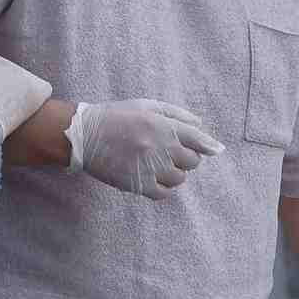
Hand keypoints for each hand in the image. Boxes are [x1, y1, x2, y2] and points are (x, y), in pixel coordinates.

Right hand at [0, 43, 52, 136]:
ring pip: (21, 85)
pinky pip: (41, 91)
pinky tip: (26, 113)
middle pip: (4, 76)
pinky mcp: (36, 88)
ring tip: (6, 115)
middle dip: (0, 88)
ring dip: (15, 97)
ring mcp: (21, 74)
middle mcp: (3, 61)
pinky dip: (36, 101)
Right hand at [64, 99, 224, 199]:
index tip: (215, 150)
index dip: (208, 146)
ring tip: (158, 164)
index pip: (199, 139)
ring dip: (174, 172)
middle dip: (186, 157)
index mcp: (163, 125)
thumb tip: (202, 127)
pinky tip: (152, 177)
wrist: (84, 135)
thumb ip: (176, 115)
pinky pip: (163, 192)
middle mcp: (160, 147)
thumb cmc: (116, 116)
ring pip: (179, 178)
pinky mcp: (138, 184)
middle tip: (171, 153)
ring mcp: (150, 167)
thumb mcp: (146, 106)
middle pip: (192, 161)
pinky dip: (163, 187)